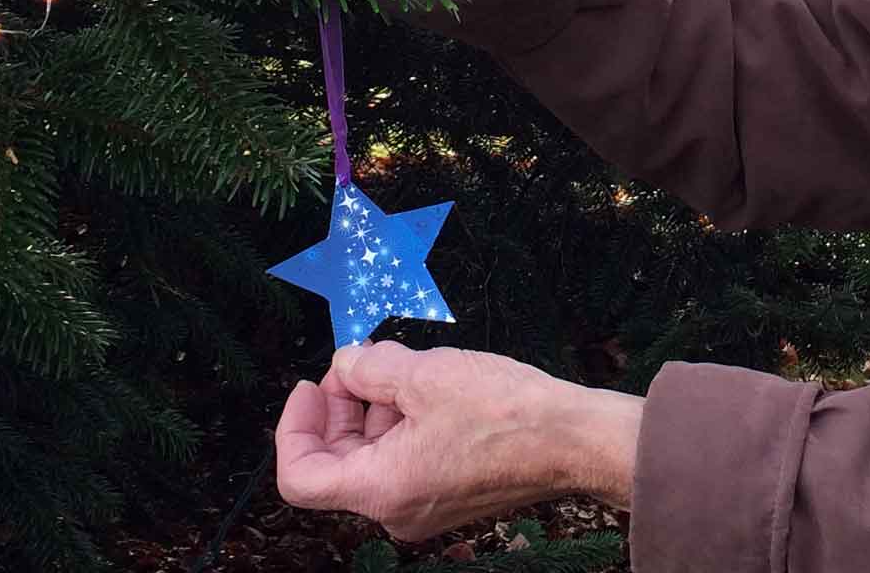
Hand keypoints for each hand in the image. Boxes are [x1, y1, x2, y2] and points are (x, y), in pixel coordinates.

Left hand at [274, 342, 642, 541]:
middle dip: (340, 406)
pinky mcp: (451, 492)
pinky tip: (427, 384)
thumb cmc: (507, 413)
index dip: (295, 426)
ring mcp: (425, 505)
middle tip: (359, 359)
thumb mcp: (424, 374)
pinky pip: (406, 459)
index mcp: (381, 490)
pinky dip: (403, 422)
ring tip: (399, 363)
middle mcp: (397, 509)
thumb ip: (368, 367)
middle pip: (337, 462)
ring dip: (374, 408)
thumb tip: (347, 362)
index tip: (312, 383)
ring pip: (373, 457)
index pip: (300, 476)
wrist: (574, 438)